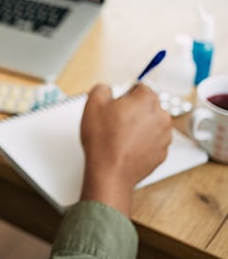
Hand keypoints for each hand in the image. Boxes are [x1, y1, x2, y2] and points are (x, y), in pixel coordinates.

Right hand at [79, 83, 171, 216]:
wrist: (111, 171)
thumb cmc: (104, 140)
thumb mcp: (93, 103)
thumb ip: (103, 88)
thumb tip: (108, 90)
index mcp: (147, 100)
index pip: (140, 87)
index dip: (124, 95)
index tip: (116, 104)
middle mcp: (161, 116)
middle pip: (147, 105)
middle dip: (133, 110)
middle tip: (115, 120)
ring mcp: (164, 136)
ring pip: (151, 123)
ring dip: (139, 126)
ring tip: (120, 135)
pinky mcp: (162, 152)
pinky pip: (152, 141)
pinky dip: (142, 141)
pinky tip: (126, 146)